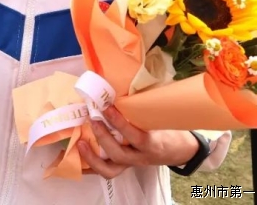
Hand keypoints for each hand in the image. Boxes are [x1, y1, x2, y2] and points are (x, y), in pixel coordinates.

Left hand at [77, 106, 199, 178]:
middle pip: (119, 154)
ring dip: (92, 157)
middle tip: (92, 118)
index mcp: (153, 143)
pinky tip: (76, 164)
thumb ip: (144, 107)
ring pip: (110, 170)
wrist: (181, 151)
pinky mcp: (125, 167)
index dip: (120, 124)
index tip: (107, 107)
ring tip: (80, 142)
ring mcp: (132, 164)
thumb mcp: (161, 118)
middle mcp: (141, 157)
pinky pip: (106, 172)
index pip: (136, 137)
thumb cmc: (169, 130)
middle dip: (102, 137)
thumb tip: (124, 83)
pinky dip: (90, 169)